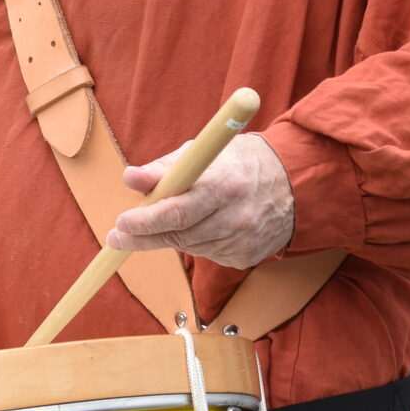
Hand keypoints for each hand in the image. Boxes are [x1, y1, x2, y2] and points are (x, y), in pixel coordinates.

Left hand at [112, 135, 294, 270]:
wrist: (292, 183)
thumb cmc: (237, 162)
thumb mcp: (202, 153)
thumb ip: (164, 168)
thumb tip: (130, 178)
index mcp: (223, 183)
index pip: (177, 210)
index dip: (146, 220)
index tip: (121, 222)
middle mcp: (235, 216)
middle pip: (179, 235)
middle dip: (143, 236)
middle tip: (116, 236)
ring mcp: (242, 240)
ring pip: (190, 246)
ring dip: (168, 236)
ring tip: (157, 222)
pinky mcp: (246, 257)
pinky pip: (208, 253)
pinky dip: (195, 241)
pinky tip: (199, 226)